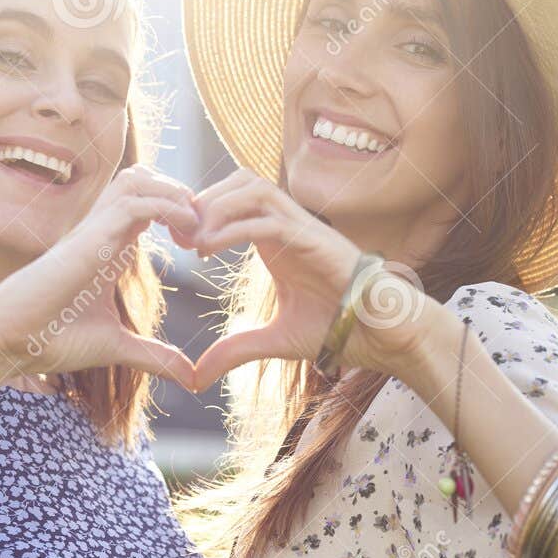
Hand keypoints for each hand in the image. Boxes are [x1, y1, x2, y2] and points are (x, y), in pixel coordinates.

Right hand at [0, 165, 201, 390]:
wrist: (8, 341)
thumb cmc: (50, 339)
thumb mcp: (116, 347)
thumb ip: (153, 355)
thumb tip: (190, 376)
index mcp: (109, 249)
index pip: (147, 204)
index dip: (180, 212)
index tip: (202, 243)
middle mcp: (102, 232)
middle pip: (143, 179)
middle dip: (180, 193)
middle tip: (203, 229)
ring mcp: (94, 231)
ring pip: (138, 179)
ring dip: (174, 193)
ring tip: (195, 225)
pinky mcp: (89, 238)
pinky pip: (133, 202)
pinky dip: (166, 207)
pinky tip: (185, 233)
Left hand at [186, 170, 438, 391]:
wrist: (382, 335)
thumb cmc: (338, 329)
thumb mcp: (274, 340)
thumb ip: (235, 350)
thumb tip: (196, 376)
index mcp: (278, 239)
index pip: (234, 200)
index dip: (201, 210)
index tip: (174, 237)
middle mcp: (289, 225)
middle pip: (240, 181)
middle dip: (204, 199)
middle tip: (176, 231)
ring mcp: (304, 228)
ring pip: (254, 189)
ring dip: (216, 207)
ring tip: (191, 240)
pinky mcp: (317, 240)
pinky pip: (270, 220)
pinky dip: (234, 228)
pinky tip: (208, 249)